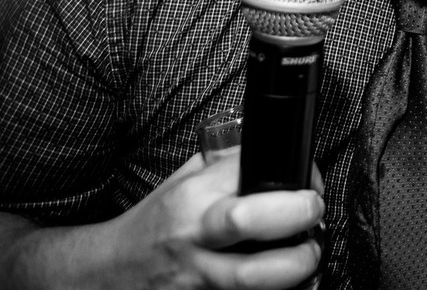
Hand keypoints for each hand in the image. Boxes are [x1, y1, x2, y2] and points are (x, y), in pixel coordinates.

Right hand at [97, 152, 323, 289]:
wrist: (109, 273)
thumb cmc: (154, 225)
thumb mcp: (183, 183)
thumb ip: (226, 166)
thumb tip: (274, 153)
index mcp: (192, 197)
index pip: (246, 170)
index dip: (288, 172)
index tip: (309, 181)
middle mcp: (193, 236)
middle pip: (248, 220)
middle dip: (296, 213)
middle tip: (315, 212)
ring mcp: (197, 277)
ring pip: (254, 275)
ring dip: (296, 264)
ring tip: (310, 254)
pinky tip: (289, 284)